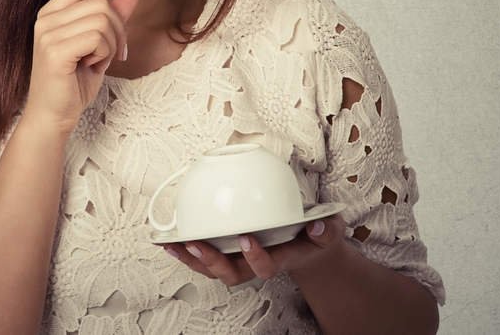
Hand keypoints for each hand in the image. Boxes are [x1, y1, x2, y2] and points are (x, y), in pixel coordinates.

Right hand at [23, 0, 142, 132]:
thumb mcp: (99, 47)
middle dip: (119, 30)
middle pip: (101, 3)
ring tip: (98, 63)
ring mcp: (48, 34)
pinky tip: (92, 68)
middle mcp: (46, 19)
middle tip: (115, 54)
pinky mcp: (55, 51)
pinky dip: (105, 55)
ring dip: (111, 45)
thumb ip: (112, 18)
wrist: (53, 117)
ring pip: (102, 20)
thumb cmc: (73, 83)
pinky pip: (97, 38)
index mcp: (53, 12)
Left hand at [160, 214, 348, 285]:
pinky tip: (170, 239)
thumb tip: (317, 225)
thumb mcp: (329, 230)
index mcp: (281, 258)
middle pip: (231, 274)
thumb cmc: (313, 238)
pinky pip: (204, 257)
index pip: (267, 266)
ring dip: (192, 258)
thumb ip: (327, 228)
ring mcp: (240, 261)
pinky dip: (185, 249)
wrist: (307, 247)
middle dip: (212, 261)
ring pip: (213, 269)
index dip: (256, 257)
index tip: (247, 237)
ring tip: (174, 244)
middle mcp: (257, 264)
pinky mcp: (228, 253)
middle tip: (198, 244)